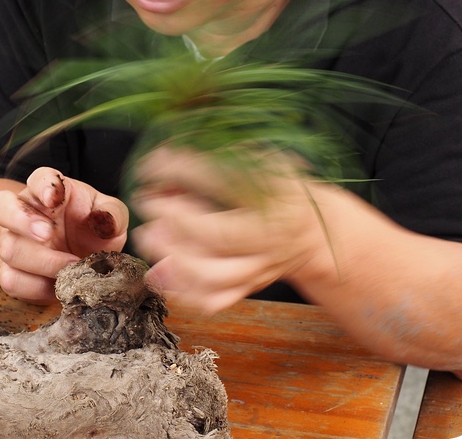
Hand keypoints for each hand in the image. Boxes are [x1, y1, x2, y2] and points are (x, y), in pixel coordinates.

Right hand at [0, 167, 128, 302]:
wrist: (86, 261)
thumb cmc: (94, 229)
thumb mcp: (112, 217)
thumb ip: (112, 214)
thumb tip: (106, 221)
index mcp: (50, 190)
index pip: (39, 178)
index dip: (43, 186)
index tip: (54, 197)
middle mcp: (24, 212)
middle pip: (1, 206)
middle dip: (22, 220)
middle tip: (47, 233)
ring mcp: (13, 242)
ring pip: (9, 249)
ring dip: (43, 261)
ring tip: (72, 266)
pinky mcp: (12, 272)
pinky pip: (12, 280)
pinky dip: (37, 287)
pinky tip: (59, 286)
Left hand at [131, 147, 330, 313]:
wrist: (313, 234)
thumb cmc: (278, 191)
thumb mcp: (261, 165)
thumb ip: (219, 162)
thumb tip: (164, 163)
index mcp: (279, 196)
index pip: (226, 183)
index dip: (186, 171)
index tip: (154, 163)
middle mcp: (272, 238)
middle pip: (221, 237)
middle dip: (176, 220)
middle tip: (148, 203)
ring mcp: (261, 268)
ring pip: (214, 275)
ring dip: (173, 256)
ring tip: (149, 236)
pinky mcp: (248, 288)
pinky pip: (213, 300)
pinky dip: (181, 289)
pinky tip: (161, 269)